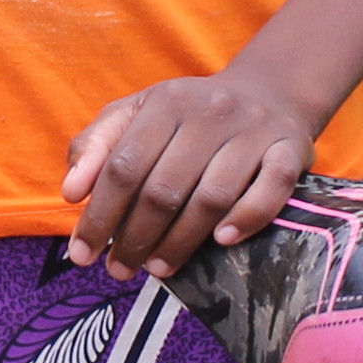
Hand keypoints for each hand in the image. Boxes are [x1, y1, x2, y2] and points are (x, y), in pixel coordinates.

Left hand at [61, 73, 317, 277]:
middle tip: (119, 269)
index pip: (123, 165)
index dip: (99, 214)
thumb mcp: (137, 113)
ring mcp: (253, 131)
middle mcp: (211, 112)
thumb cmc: (190, 114)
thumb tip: (72, 191)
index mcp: (166, 102)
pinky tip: (222, 242)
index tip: (83, 254)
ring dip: (181, 241)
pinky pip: (270, 190)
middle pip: (164, 187)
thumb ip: (98, 146)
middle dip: (135, 237)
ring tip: (158, 269)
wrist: (268, 92)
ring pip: (212, 196)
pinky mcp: (290, 150)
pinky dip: (246, 218)